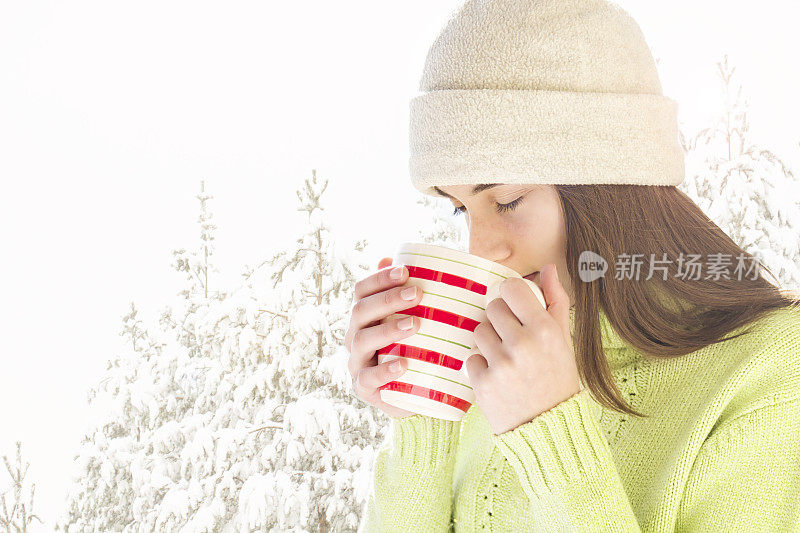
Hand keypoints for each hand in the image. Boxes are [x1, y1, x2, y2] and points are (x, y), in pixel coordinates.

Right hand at [344, 257, 424, 418]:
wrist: (416, 395)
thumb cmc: (417, 350)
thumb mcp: (417, 323)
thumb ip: (414, 298)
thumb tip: (415, 263)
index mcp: (364, 316)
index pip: (362, 290)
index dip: (379, 278)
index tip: (406, 271)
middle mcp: (355, 335)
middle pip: (360, 311)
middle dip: (388, 299)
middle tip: (418, 293)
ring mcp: (356, 362)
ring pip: (362, 340)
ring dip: (387, 329)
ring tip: (415, 324)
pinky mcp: (363, 388)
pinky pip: (368, 378)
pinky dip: (384, 371)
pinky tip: (403, 364)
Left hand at [465, 263, 579, 434]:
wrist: (549, 427)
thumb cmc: (557, 379)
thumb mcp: (564, 340)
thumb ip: (556, 301)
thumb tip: (548, 268)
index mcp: (545, 330)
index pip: (511, 289)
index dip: (510, 295)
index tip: (514, 306)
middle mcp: (523, 344)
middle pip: (491, 308)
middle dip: (499, 319)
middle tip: (512, 337)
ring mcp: (501, 364)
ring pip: (478, 331)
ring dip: (489, 342)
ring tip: (506, 358)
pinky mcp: (483, 383)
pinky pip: (472, 357)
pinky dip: (481, 366)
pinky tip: (498, 377)